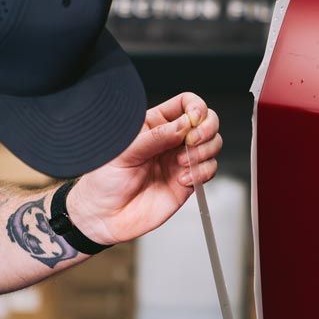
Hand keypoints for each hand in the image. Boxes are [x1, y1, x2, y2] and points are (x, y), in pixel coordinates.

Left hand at [66, 92, 220, 245]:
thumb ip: (156, 136)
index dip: (196, 107)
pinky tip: (183, 179)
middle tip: (192, 141)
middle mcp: (172, 140)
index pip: (185, 103)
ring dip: (204, 151)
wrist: (106, 215)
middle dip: (207, 128)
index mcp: (155, 124)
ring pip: (213, 144)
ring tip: (181, 164)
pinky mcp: (188, 181)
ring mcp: (181, 160)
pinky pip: (209, 170)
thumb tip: (184, 124)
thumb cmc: (105, 180)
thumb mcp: (125, 152)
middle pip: (207, 121)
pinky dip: (202, 173)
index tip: (192, 119)